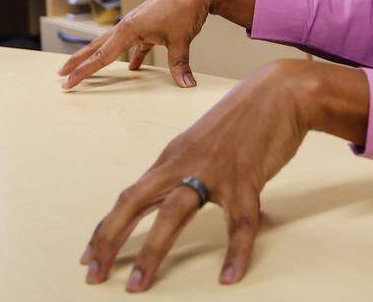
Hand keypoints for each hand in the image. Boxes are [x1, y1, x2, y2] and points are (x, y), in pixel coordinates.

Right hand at [56, 0, 254, 89]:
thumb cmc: (186, 9)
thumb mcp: (181, 40)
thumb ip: (179, 64)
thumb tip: (187, 85)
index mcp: (129, 29)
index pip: (102, 57)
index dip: (83, 72)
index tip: (67, 82)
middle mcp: (128, 25)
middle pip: (98, 47)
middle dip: (79, 61)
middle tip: (61, 74)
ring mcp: (138, 23)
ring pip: (113, 44)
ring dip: (100, 56)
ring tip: (87, 67)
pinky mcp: (149, 24)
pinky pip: (135, 44)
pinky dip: (133, 56)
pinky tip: (135, 68)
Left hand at [79, 59, 368, 289]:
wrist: (281, 91)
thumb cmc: (245, 116)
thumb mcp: (204, 142)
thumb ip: (188, 169)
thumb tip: (176, 198)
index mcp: (173, 157)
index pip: (130, 196)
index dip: (107, 227)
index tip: (91, 256)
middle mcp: (185, 163)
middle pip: (135, 202)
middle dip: (110, 240)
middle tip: (95, 274)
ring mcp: (214, 170)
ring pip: (173, 213)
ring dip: (153, 250)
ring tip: (139, 284)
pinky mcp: (246, 177)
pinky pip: (240, 222)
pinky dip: (236, 252)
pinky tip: (230, 275)